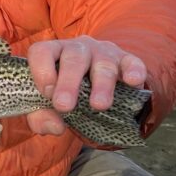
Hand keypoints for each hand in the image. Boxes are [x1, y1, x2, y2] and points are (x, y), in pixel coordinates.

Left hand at [26, 36, 145, 135]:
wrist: (97, 89)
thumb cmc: (65, 94)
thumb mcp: (48, 104)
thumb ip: (41, 117)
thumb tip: (55, 127)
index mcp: (53, 53)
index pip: (42, 51)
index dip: (41, 71)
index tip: (45, 93)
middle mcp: (77, 48)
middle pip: (73, 59)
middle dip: (68, 83)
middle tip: (64, 106)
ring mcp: (103, 52)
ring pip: (103, 64)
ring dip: (101, 85)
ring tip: (98, 105)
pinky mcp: (126, 60)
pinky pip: (132, 62)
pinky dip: (134, 71)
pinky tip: (132, 81)